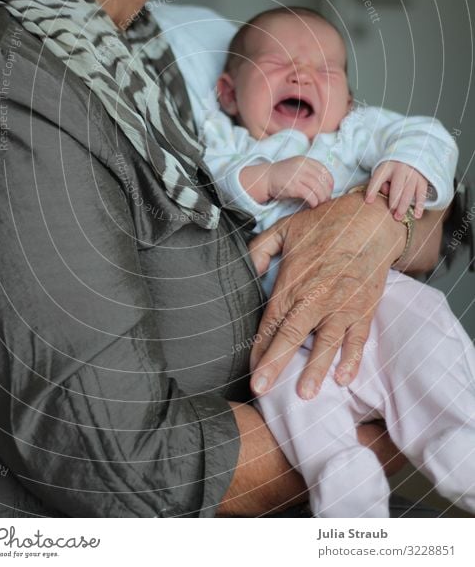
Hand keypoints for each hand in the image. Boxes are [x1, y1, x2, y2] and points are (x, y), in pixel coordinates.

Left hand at [248, 193, 405, 399]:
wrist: (370, 220)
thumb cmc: (326, 224)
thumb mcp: (284, 229)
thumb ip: (260, 249)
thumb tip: (244, 269)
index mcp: (293, 281)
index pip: (270, 321)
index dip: (259, 347)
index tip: (251, 369)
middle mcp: (315, 297)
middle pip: (291, 336)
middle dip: (275, 365)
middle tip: (262, 390)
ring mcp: (342, 305)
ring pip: (325, 343)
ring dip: (315, 369)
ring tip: (305, 394)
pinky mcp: (364, 309)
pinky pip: (357, 339)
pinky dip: (352, 359)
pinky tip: (343, 378)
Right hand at [267, 156, 333, 206]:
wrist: (265, 178)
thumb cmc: (282, 175)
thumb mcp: (297, 167)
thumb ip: (309, 172)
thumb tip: (325, 186)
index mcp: (305, 160)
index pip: (324, 171)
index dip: (329, 183)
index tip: (329, 191)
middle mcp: (302, 166)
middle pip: (322, 180)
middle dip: (327, 192)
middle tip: (326, 200)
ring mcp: (297, 175)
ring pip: (317, 188)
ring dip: (321, 198)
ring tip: (320, 204)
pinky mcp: (293, 186)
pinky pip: (309, 194)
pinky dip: (314, 201)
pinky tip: (313, 205)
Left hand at [366, 160, 427, 218]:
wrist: (411, 158)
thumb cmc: (392, 171)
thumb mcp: (383, 172)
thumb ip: (381, 182)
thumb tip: (386, 192)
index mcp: (386, 167)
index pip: (378, 179)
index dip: (372, 190)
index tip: (368, 202)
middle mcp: (400, 169)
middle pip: (397, 188)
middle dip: (393, 202)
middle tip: (391, 214)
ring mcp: (413, 174)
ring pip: (408, 192)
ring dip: (403, 206)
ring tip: (398, 217)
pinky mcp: (422, 180)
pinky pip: (421, 194)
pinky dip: (419, 205)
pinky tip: (417, 215)